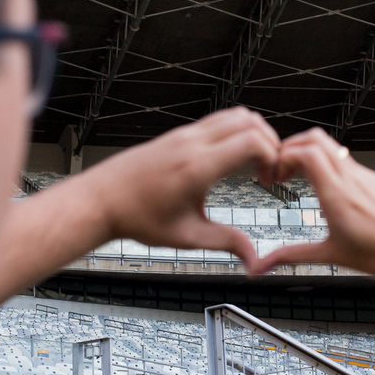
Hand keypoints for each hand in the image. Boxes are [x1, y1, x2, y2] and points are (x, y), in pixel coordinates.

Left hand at [83, 107, 280, 268]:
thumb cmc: (136, 218)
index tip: (270, 179)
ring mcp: (183, 135)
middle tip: (268, 169)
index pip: (252, 141)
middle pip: (249, 120)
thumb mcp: (186, 236)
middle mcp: (192, 143)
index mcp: (198, 167)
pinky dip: (234, 132)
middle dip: (269, 142)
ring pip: (233, 115)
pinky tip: (229, 161)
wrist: (101, 201)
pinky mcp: (176, 135)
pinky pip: (216, 121)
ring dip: (252, 134)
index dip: (273, 156)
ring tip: (252, 164)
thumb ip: (225, 243)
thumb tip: (253, 260)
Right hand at [254, 127, 374, 283]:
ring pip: (331, 146)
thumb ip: (291, 256)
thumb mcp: (330, 256)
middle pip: (315, 139)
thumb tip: (262, 266)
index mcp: (337, 195)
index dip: (283, 157)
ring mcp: (365, 176)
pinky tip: (323, 187)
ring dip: (308, 153)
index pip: (305, 153)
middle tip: (280, 169)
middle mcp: (352, 179)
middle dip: (290, 148)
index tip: (274, 175)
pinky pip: (345, 160)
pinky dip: (326, 163)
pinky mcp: (374, 180)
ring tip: (297, 176)